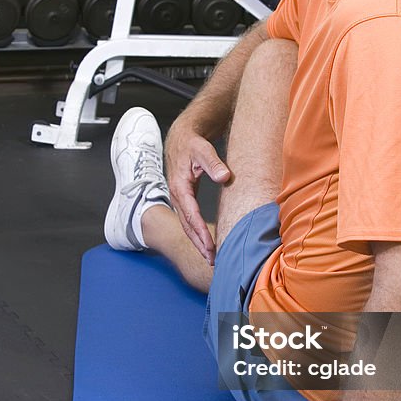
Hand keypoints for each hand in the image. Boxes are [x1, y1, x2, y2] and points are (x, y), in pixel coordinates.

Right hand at [164, 119, 229, 263]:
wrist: (181, 139)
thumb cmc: (192, 144)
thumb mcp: (203, 149)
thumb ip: (213, 163)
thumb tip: (224, 176)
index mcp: (180, 186)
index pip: (191, 214)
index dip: (200, 232)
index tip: (211, 246)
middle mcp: (176, 196)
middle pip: (187, 226)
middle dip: (199, 244)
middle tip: (212, 260)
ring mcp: (178, 199)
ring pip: (186, 226)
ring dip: (197, 242)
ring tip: (210, 258)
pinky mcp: (183, 200)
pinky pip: (188, 221)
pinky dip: (196, 234)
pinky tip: (206, 243)